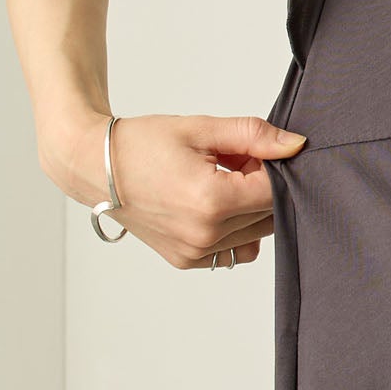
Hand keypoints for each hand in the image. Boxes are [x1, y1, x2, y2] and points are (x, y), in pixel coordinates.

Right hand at [42, 111, 308, 269]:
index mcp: (211, 201)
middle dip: (262, 186)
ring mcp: (195, 253)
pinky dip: (236, 231)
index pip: (275, 190)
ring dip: (251, 209)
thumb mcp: (202, 129)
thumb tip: (296, 146)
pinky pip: (234, 251)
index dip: (274, 166)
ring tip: (220, 182)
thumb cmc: (141, 144)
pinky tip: (213, 206)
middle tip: (234, 162)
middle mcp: (204, 235)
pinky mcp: (186, 261)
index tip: (254, 151)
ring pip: (257, 235)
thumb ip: (255, 136)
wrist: (94, 167)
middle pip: (270, 214)